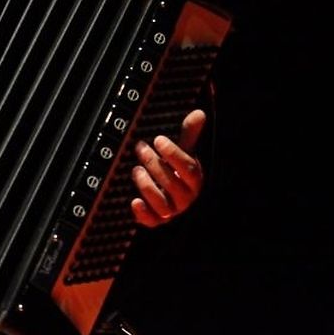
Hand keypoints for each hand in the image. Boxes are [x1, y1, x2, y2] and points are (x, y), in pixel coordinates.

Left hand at [129, 108, 205, 227]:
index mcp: (194, 180)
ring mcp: (171, 211)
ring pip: (162, 204)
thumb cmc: (176, 172)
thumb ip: (189, 135)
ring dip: (147, 186)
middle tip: (140, 148)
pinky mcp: (157, 220)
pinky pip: (152, 221)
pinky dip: (142, 214)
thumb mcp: (183, 153)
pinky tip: (134, 201)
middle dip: (154, 164)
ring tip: (136, 170)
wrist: (170, 197)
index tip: (158, 139)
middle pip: (172, 184)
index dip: (174, 153)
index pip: (189, 168)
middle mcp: (185, 198)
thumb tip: (199, 113)